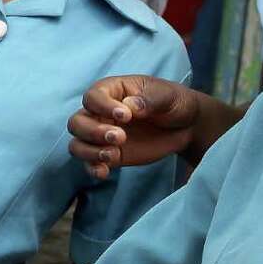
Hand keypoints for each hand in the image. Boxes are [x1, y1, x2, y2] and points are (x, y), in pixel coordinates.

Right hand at [66, 74, 200, 178]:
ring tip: (113, 154)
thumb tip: (130, 106)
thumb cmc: (172, 102)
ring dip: (90, 151)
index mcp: (111, 91)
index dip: (103, 106)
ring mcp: (102, 136)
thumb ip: (149, 99)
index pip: (92, 97)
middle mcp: (100, 113)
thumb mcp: (166, 96)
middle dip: (93, 132)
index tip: (126, 116)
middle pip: (76, 122)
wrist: (185, 126)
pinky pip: (89, 163)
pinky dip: (93, 168)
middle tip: (120, 137)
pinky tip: (105, 172)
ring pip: (77, 144)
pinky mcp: (109, 155)